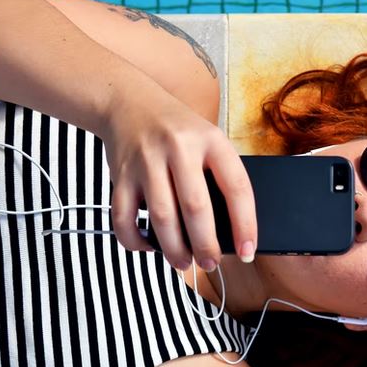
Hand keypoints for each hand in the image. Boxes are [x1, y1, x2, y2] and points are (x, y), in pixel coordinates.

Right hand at [99, 85, 256, 271]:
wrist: (128, 102)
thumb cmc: (177, 130)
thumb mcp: (207, 139)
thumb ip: (217, 175)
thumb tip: (229, 232)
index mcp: (211, 140)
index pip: (236, 187)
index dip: (245, 224)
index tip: (247, 251)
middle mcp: (179, 148)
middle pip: (196, 208)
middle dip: (206, 245)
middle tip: (211, 264)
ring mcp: (147, 161)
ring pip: (162, 217)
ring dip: (174, 249)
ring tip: (183, 263)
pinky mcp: (120, 174)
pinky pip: (124, 217)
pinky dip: (135, 240)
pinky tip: (148, 246)